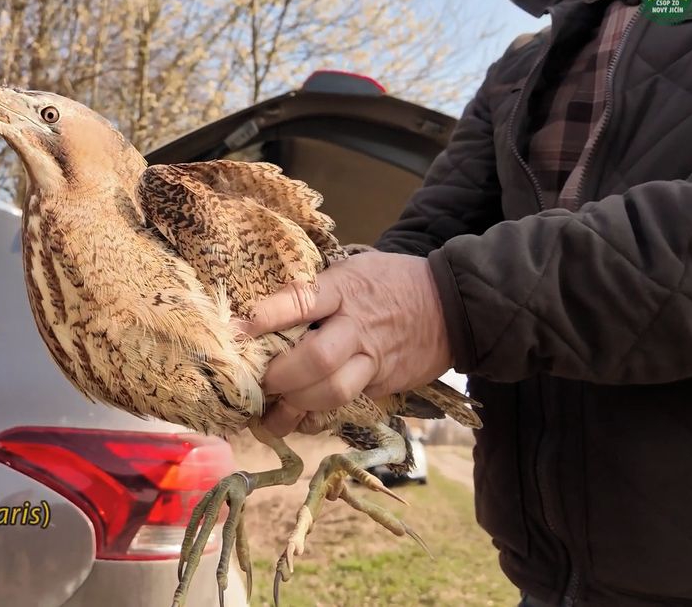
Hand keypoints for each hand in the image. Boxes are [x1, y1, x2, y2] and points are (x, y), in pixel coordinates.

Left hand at [237, 251, 452, 435]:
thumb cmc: (389, 283)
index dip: (268, 317)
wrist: (452, 306)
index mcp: (345, 289)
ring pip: (332, 390)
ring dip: (296, 405)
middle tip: (259, 380)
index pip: (302, 301)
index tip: (239, 330)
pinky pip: (345, 405)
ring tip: (271, 413)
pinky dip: (317, 417)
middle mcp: (357, 326)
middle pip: (316, 358)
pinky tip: (298, 420)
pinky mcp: (383, 383)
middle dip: (281, 375)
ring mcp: (373, 359)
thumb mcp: (354, 271)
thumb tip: (262, 316)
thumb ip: (316, 291)